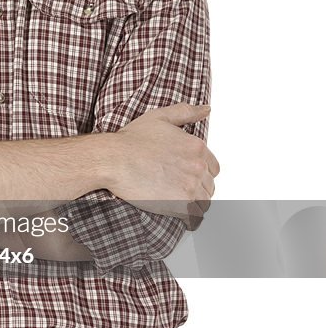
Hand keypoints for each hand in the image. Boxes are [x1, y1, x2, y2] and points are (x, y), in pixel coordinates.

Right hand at [107, 103, 219, 228]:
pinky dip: (188, 218)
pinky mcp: (181, 205)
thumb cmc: (131, 140)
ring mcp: (191, 187)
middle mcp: (198, 167)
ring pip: (203, 203)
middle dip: (195, 189)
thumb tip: (206, 109)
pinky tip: (176, 213)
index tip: (183, 176)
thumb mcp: (159, 117)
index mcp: (197, 147)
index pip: (213, 168)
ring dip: (192, 204)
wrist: (114, 160)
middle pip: (208, 186)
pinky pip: (194, 217)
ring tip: (174, 202)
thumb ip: (185, 112)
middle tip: (175, 189)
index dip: (199, 173)